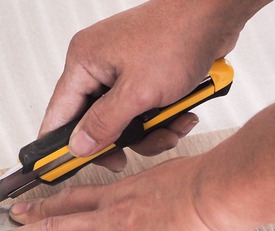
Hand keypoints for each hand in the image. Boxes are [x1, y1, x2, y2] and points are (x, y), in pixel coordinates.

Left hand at [0, 156, 252, 230]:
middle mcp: (109, 220)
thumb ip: (150, 195)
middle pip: (47, 228)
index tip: (17, 212)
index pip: (66, 203)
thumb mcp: (167, 178)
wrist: (224, 190)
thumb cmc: (206, 182)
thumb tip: (154, 202)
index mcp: (117, 198)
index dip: (37, 208)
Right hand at [42, 0, 252, 170]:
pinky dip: (162, 119)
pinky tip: (181, 114)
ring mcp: (123, 69)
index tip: (63, 169)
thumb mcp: (137, 92)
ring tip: (171, 126)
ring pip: (124, 121)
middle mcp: (99, 64)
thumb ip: (104, 124)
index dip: (61, 146)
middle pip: (95, 122)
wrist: (216, 16)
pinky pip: (143, 110)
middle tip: (133, 151)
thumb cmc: (178, 36)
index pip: (58, 114)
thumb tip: (79, 146)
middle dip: (122, 139)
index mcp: (84, 61)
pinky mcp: (145, 75)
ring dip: (150, 132)